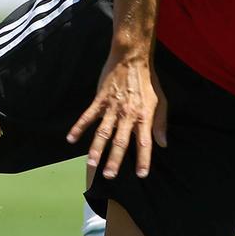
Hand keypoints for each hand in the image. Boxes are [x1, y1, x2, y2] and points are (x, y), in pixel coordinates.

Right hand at [67, 52, 167, 178]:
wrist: (132, 59)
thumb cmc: (149, 82)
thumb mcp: (161, 102)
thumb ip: (160, 124)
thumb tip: (163, 144)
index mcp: (144, 117)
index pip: (145, 143)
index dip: (144, 159)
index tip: (142, 174)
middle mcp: (127, 115)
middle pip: (120, 142)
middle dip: (115, 160)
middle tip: (109, 176)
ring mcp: (112, 108)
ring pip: (102, 132)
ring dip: (96, 149)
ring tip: (91, 164)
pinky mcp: (100, 100)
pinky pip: (88, 116)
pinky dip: (79, 127)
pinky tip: (71, 138)